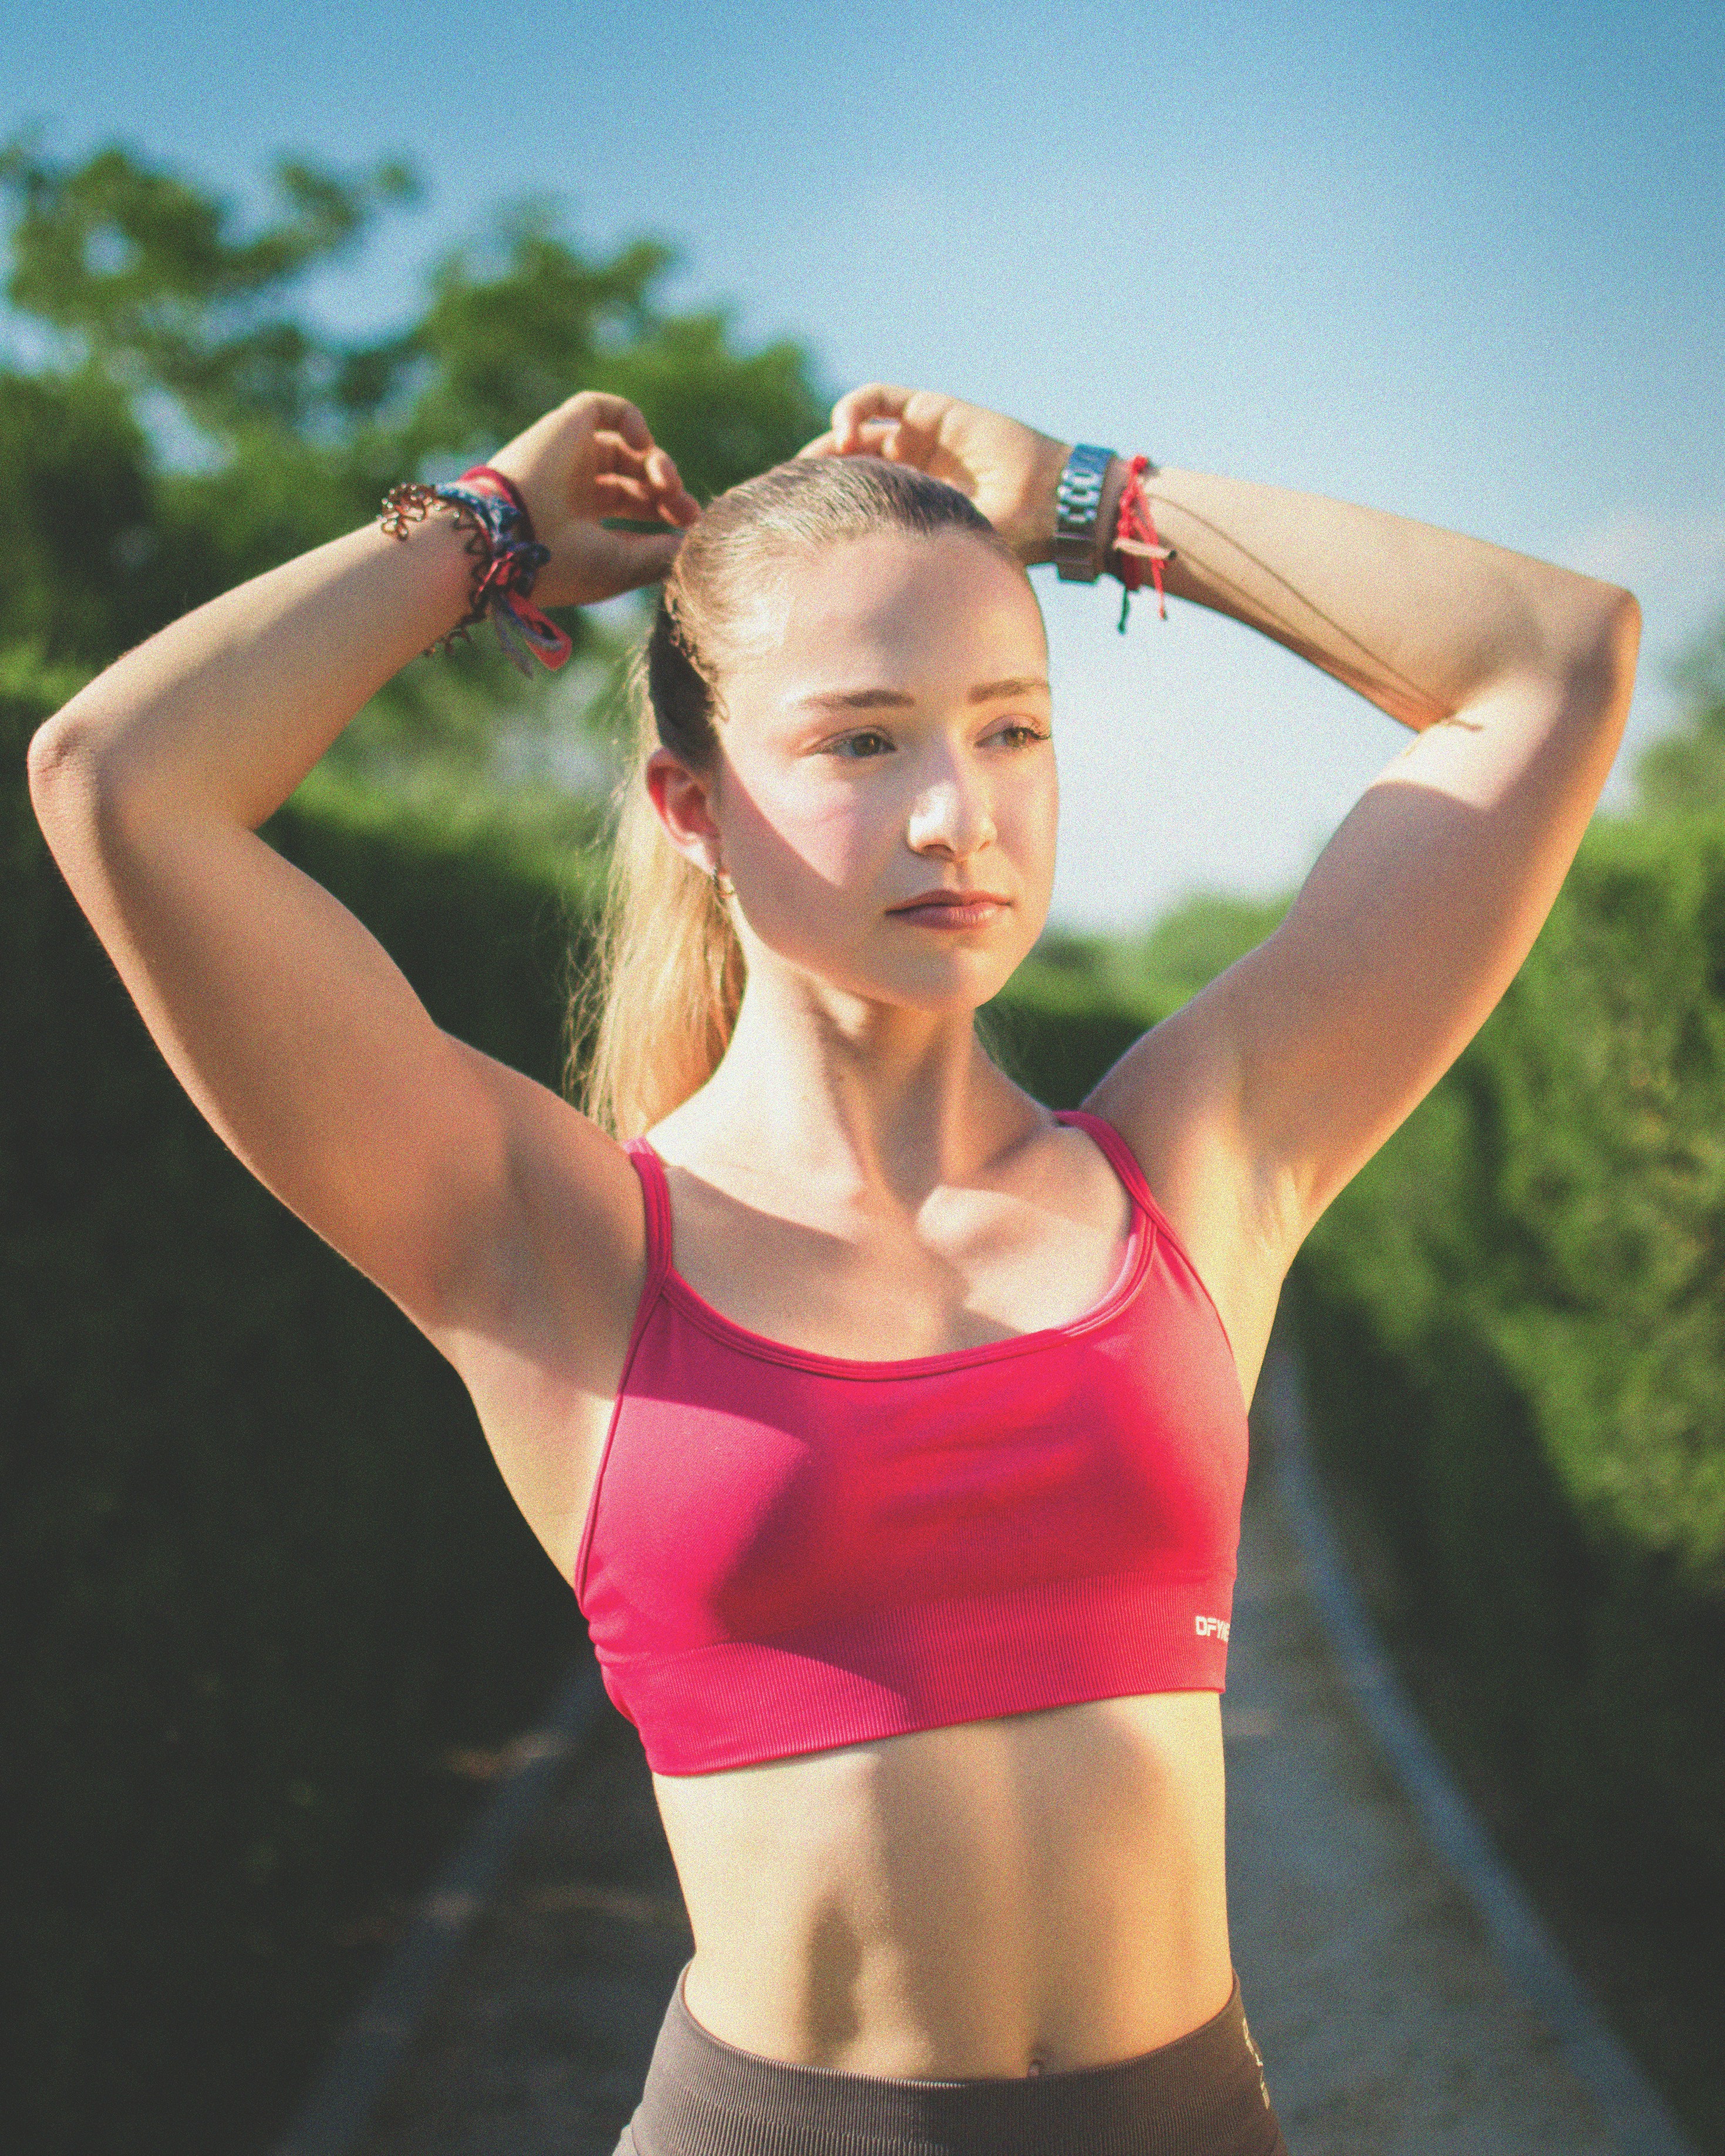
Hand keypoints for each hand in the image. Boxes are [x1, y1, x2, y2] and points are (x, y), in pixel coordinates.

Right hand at [485, 392, 699, 608]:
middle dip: (669, 492)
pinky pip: (604, 408)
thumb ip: (661, 554)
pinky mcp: (564, 426)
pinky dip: (633, 421)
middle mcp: (573, 486)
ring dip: (659, 464)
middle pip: (637, 477)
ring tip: (665, 484)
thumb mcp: (622, 567)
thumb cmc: (560, 561)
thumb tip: (694, 541)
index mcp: (582, 522)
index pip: (636, 506)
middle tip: (684, 510)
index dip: (668, 511)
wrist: (507, 537)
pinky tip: (643, 447)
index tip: (692, 525)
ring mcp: (568, 456)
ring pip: (628, 448)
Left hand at [800, 385, 1071, 564]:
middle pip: (849, 463)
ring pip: (858, 430)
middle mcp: (914, 469)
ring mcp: (921, 438)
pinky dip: (854, 407)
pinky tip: (844, 433)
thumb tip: (844, 594)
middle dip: (819, 474)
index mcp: (913, 506)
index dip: (825, 503)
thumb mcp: (937, 554)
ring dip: (831, 444)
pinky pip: (880, 398)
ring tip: (820, 465)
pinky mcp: (931, 409)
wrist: (1048, 507)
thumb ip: (900, 557)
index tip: (795, 522)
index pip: (858, 498)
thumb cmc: (1005, 540)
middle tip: (793, 491)